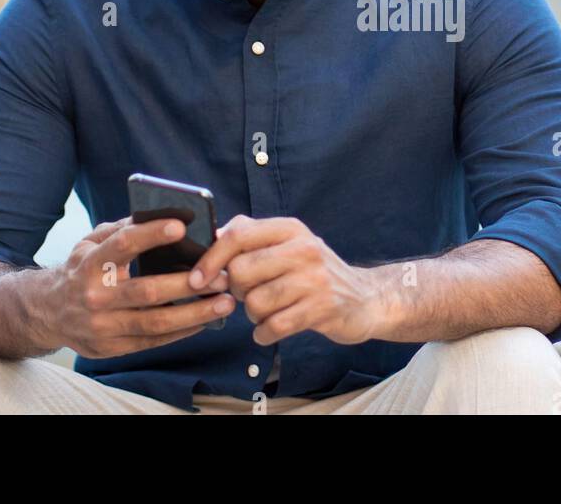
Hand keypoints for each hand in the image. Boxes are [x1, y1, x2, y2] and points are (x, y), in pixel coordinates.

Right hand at [46, 217, 235, 358]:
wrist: (46, 312)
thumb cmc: (81, 269)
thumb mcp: (90, 243)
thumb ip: (123, 228)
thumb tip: (164, 214)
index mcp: (90, 263)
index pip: (123, 244)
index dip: (152, 234)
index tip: (182, 226)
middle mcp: (95, 296)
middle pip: (147, 291)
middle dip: (189, 284)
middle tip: (223, 276)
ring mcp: (102, 326)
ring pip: (156, 322)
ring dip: (196, 313)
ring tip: (226, 302)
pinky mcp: (111, 348)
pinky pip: (153, 341)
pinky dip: (183, 331)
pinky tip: (206, 320)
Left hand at [189, 215, 388, 346]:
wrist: (364, 298)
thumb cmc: (314, 273)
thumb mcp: (289, 243)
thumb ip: (251, 236)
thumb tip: (211, 235)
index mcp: (290, 229)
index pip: (238, 235)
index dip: (210, 259)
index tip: (196, 279)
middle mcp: (304, 248)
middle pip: (241, 271)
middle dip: (237, 291)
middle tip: (250, 295)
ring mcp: (315, 279)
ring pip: (255, 303)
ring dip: (253, 315)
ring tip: (267, 312)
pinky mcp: (322, 309)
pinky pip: (273, 326)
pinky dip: (264, 333)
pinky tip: (270, 329)